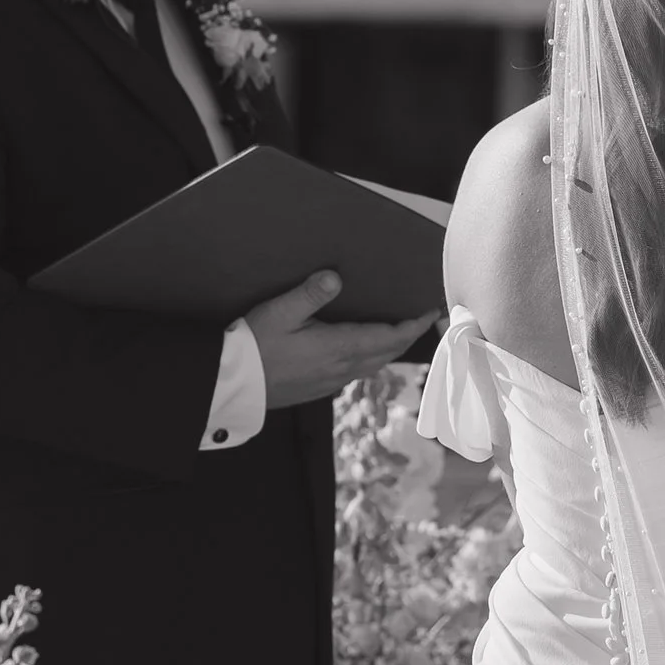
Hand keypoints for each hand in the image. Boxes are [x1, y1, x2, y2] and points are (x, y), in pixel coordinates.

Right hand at [245, 271, 433, 411]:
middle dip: (408, 335)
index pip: (390, 337)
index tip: (430, 311)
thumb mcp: (278, 312)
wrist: (234, 386)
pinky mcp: (321, 387)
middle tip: (421, 317)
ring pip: (374, 365)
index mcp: (339, 347)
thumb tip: (336, 277)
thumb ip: (310, 294)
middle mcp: (342, 368)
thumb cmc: (253, 347)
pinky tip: (363, 348)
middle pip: (388, 353)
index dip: (414, 324)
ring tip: (398, 330)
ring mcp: (332, 381)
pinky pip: (357, 372)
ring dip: (390, 348)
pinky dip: (371, 358)